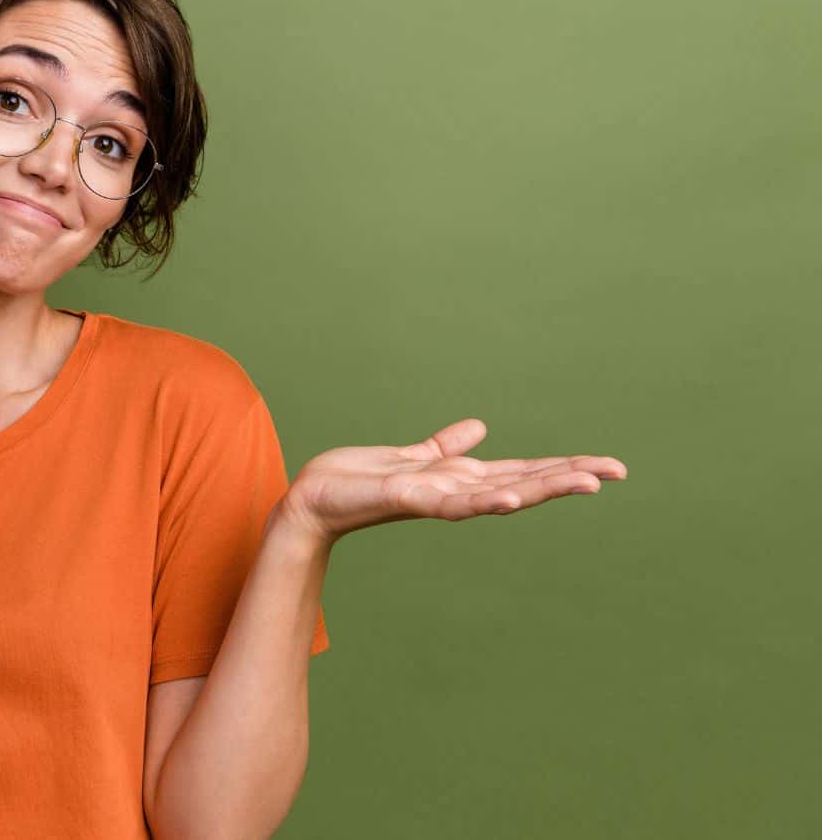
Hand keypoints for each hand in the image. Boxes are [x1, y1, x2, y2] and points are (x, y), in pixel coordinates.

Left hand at [275, 418, 627, 549]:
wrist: (314, 498)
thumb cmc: (357, 481)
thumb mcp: (412, 457)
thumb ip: (445, 446)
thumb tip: (480, 427)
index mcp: (460, 479)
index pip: (523, 471)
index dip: (563, 467)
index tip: (607, 466)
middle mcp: (456, 492)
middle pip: (524, 482)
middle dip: (569, 477)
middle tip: (617, 472)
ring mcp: (437, 498)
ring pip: (500, 494)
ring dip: (541, 489)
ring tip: (584, 483)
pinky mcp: (410, 499)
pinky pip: (452, 503)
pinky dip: (483, 501)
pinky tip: (510, 498)